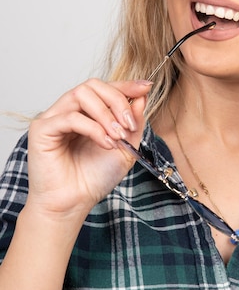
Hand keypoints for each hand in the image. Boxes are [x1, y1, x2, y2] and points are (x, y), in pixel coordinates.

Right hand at [26, 78, 151, 220]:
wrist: (74, 204)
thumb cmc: (94, 178)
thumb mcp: (125, 148)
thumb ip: (134, 122)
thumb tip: (142, 96)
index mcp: (87, 113)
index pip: (104, 88)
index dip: (126, 86)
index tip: (146, 88)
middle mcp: (68, 110)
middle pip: (93, 85)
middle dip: (117, 101)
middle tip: (129, 125)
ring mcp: (53, 118)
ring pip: (81, 94)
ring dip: (105, 114)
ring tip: (117, 136)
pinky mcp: (42, 129)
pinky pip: (70, 117)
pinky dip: (93, 128)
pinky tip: (105, 144)